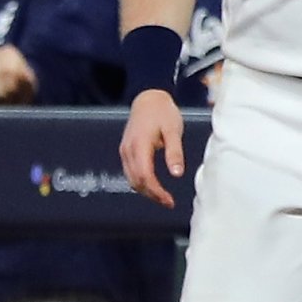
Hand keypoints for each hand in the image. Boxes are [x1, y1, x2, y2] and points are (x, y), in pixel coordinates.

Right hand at [120, 89, 185, 207]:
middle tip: (168, 202)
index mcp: (140, 145)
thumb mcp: (173, 131)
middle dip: (151, 194)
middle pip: (136, 181)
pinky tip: (153, 186)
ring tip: (163, 197)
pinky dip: (140, 182)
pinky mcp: (126, 150)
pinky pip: (130, 171)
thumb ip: (174, 152)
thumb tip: (177, 174)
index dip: (156, 191)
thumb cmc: (163, 112)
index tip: (169, 200)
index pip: (144, 176)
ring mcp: (125, 150)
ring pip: (131, 178)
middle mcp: (128, 150)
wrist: (148, 98)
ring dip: (145, 190)